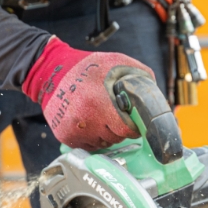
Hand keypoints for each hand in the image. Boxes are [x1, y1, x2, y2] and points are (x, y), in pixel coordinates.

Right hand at [23, 38, 154, 150]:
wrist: (51, 72)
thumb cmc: (86, 66)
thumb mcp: (117, 62)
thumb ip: (139, 77)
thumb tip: (156, 96)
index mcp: (99, 101)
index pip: (125, 129)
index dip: (133, 127)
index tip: (134, 122)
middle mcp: (85, 118)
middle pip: (115, 138)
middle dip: (120, 129)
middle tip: (116, 116)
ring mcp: (73, 129)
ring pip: (103, 144)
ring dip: (106, 134)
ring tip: (101, 116)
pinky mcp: (64, 136)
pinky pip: (88, 146)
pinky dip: (93, 137)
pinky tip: (90, 122)